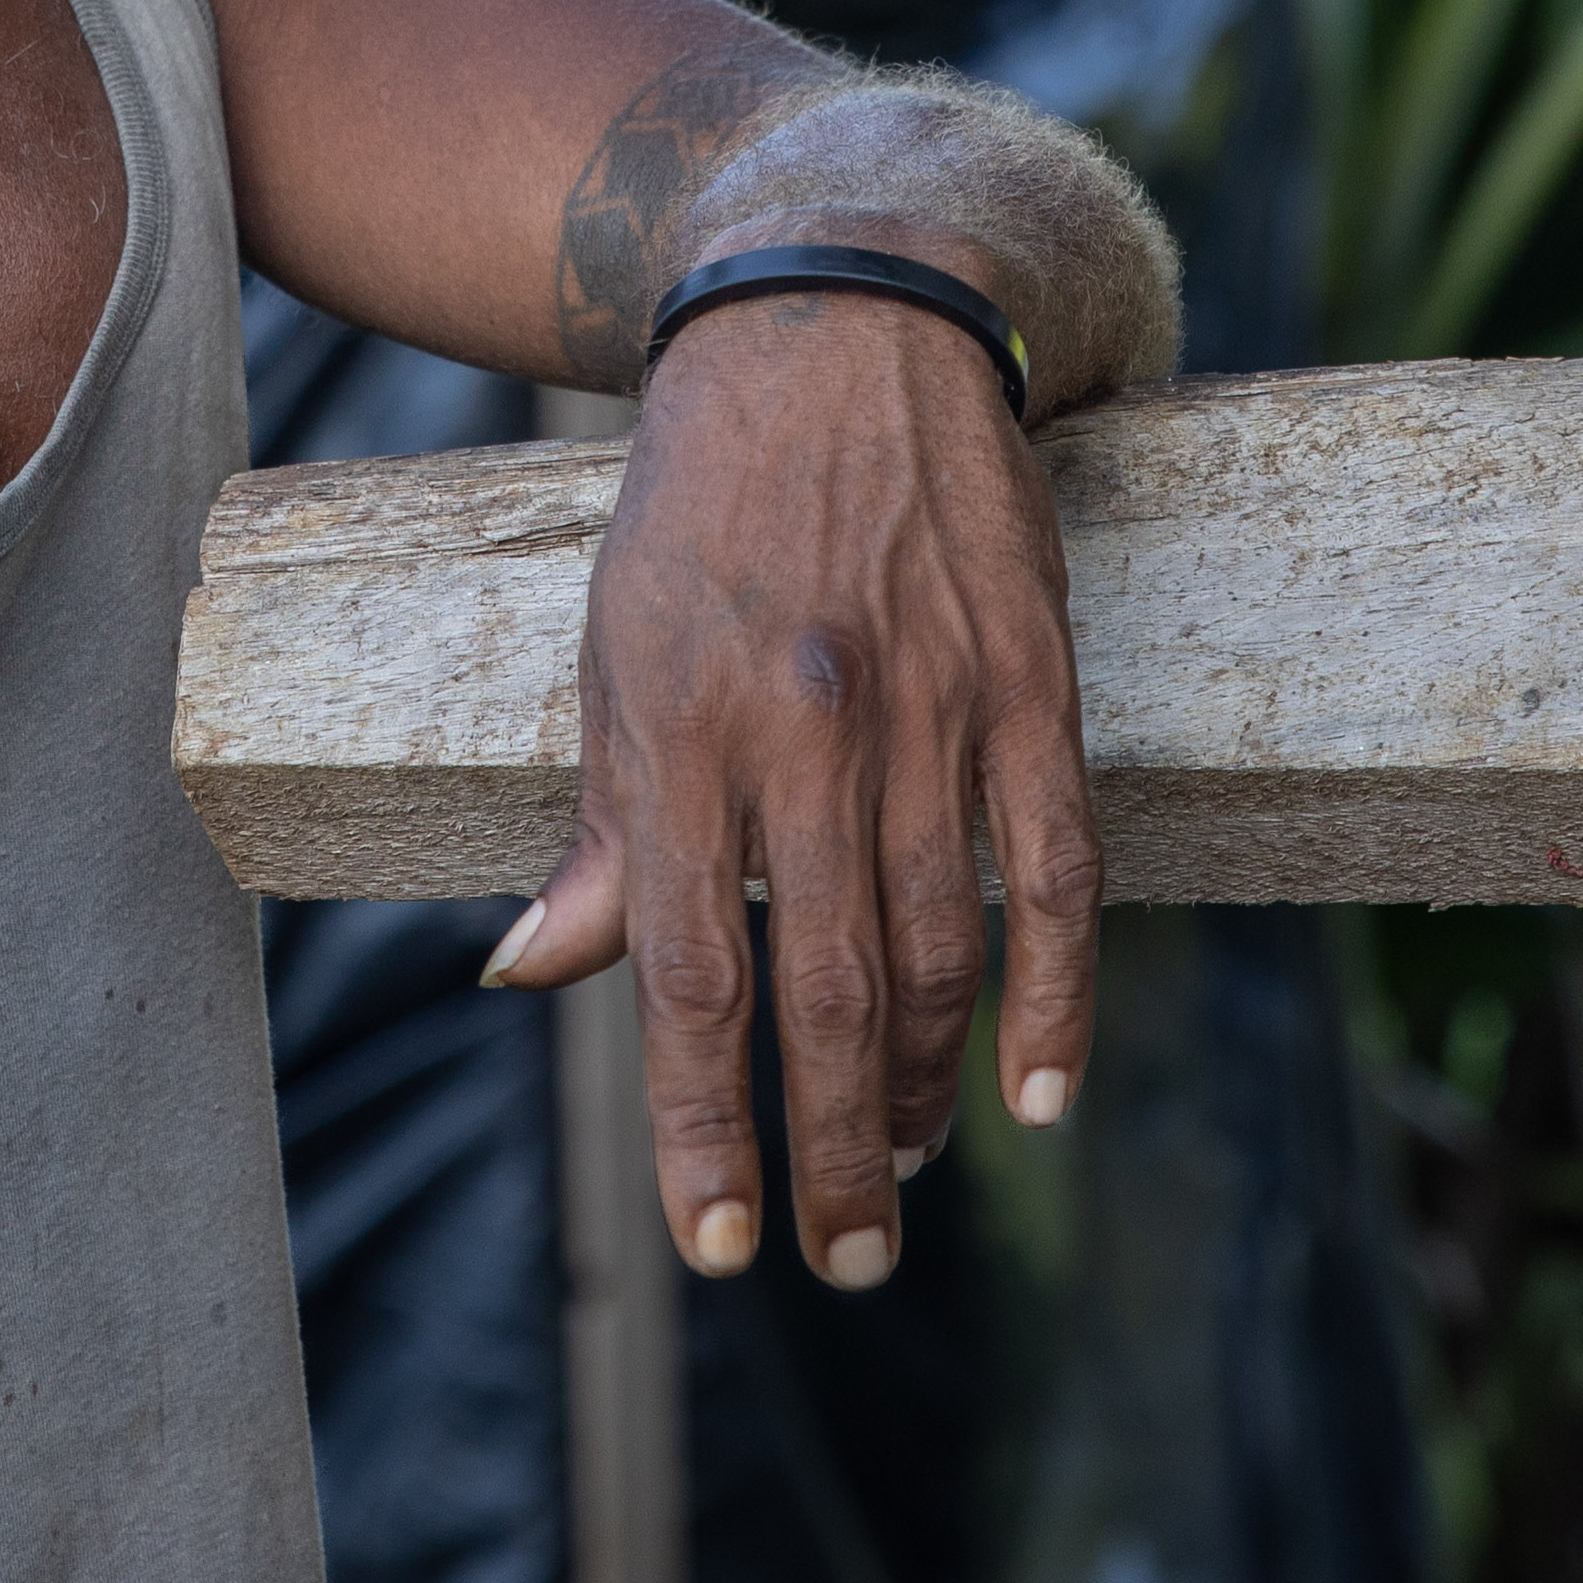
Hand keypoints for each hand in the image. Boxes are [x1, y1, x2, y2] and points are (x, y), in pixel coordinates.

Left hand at [487, 282, 1099, 1288]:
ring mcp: (927, 707)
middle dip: (830, 1153)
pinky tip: (1040, 1090)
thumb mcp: (612, 655)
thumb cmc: (703, 508)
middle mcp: (802, 733)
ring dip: (927, 1090)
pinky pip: (1055, 868)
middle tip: (837, 1258)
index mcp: (679, 734)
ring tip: (908, 1172)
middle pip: (824, 995)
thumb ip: (597, 831)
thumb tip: (526, 976)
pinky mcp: (1028, 676)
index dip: (701, 1123)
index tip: (716, 1243)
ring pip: (937, 951)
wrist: (838, 323)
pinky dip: (1056, 992)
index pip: (685, 976)